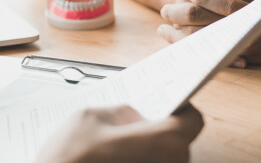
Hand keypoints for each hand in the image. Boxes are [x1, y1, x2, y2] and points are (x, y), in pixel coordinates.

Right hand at [36, 105, 203, 162]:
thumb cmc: (69, 159)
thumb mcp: (89, 118)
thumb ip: (118, 112)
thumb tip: (130, 115)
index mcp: (162, 143)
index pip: (192, 120)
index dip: (180, 108)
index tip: (169, 103)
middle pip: (177, 142)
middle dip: (157, 130)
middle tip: (135, 122)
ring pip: (162, 159)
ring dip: (146, 150)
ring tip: (119, 144)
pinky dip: (136, 161)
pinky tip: (114, 157)